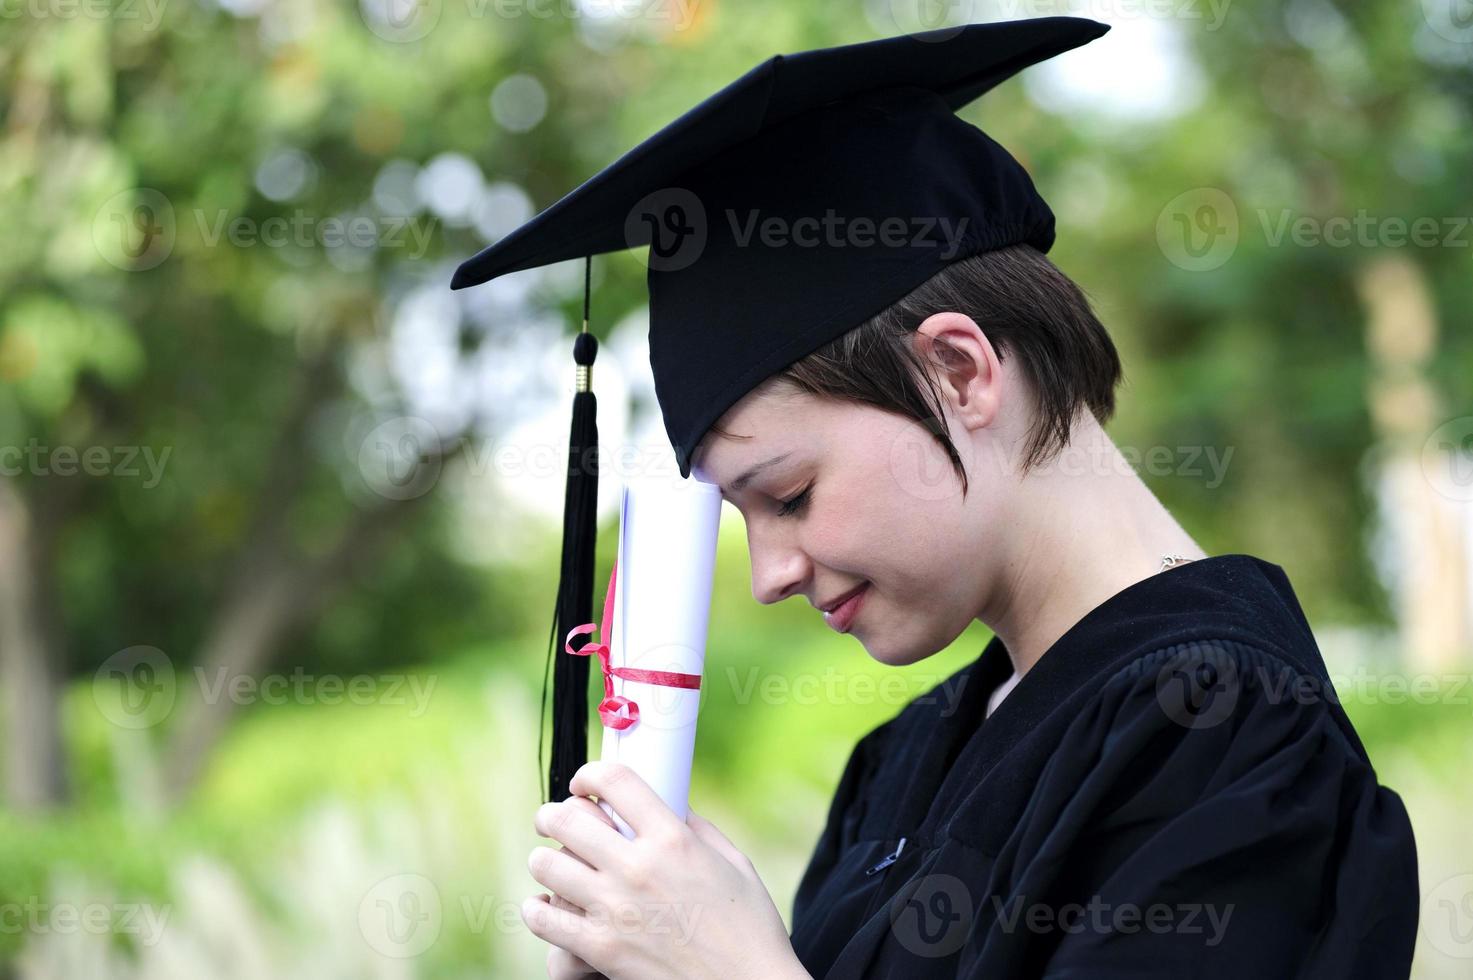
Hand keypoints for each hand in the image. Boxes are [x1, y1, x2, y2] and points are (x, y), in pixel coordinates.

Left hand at [522, 761, 809, 979]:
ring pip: (547, 865)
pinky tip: (545, 905)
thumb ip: (696, 829)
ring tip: (551, 863)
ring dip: (545, 860)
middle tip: (553, 820)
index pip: (615, 780)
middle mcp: (638, 867)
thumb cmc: (749, 927)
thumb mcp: (733, 862)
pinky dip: (538, 910)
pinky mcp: (601, 949)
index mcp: (673, 839)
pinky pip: (544, 919)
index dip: (590, 773)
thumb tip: (669, 805)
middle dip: (553, 814)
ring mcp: (615, 909)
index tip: (584, 784)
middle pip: (568, 819)